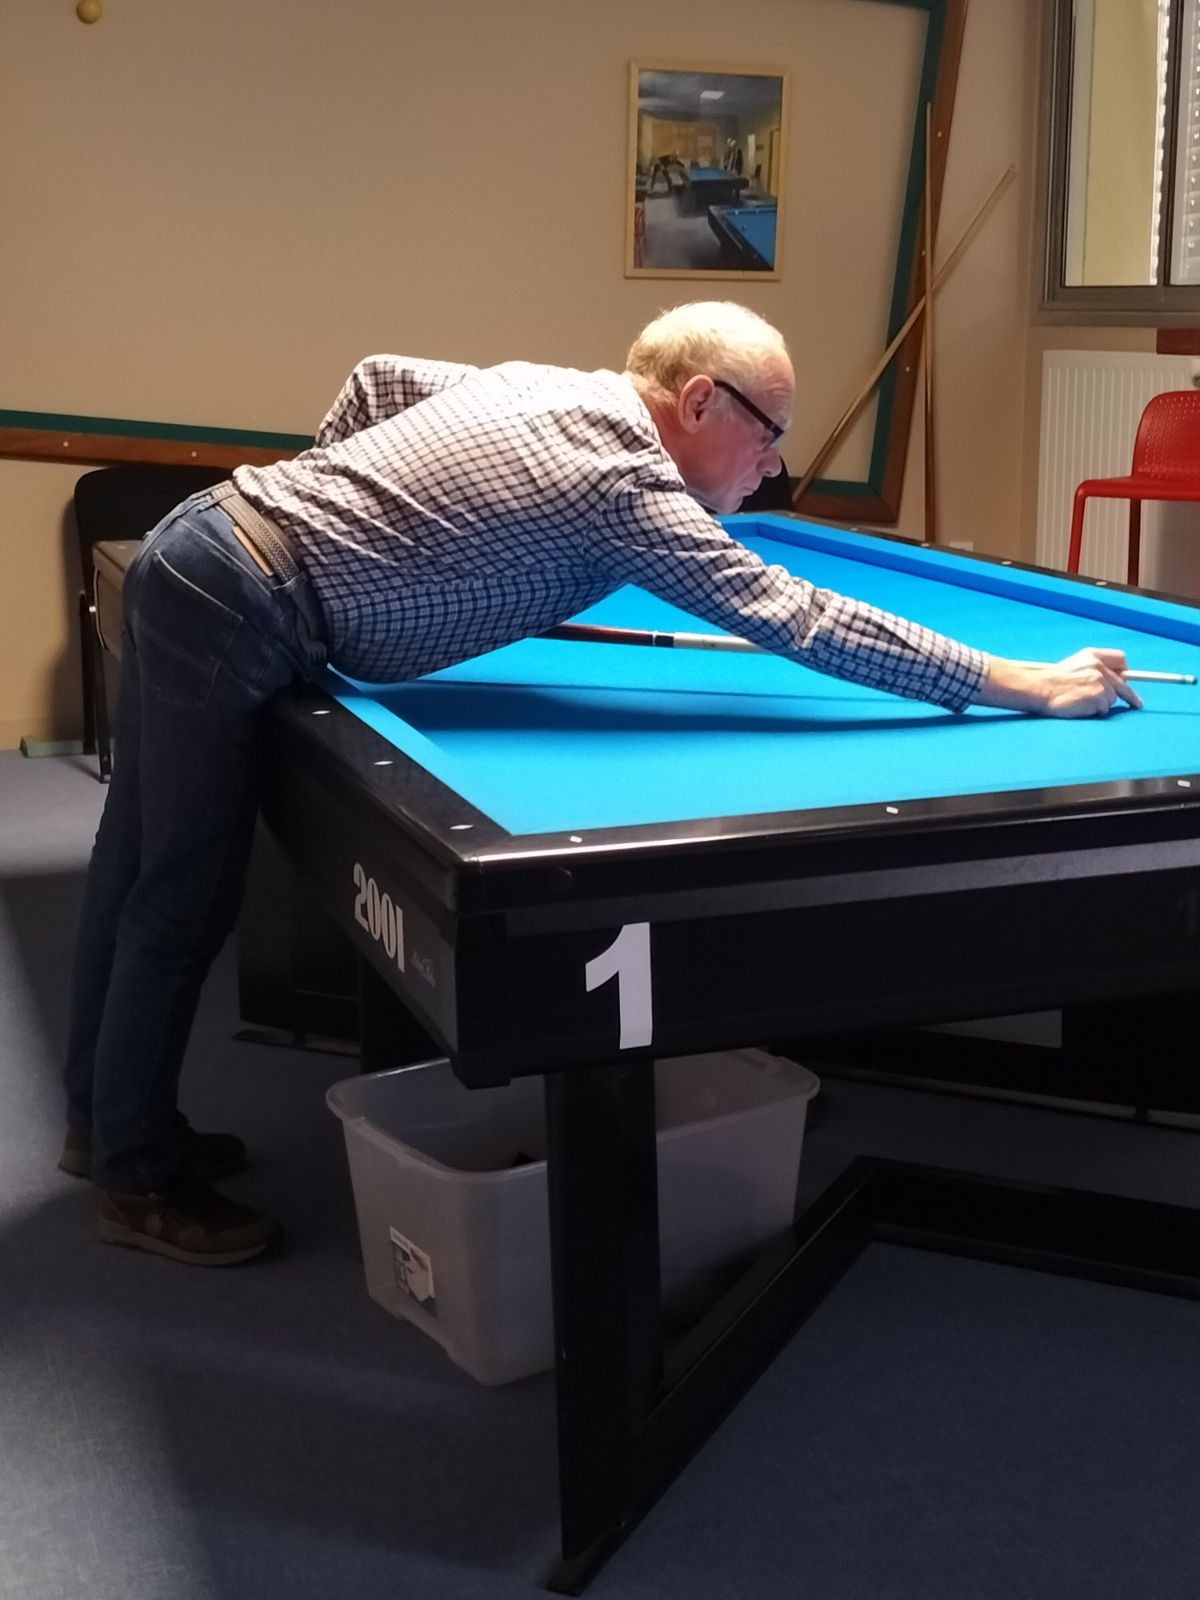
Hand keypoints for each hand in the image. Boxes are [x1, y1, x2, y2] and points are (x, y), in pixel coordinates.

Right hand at [975, 648, 1142, 717]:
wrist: (1039, 689)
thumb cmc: (1052, 682)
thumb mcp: (1074, 667)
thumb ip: (1093, 670)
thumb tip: (1112, 682)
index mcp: (1093, 655)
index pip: (1120, 660)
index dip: (1125, 672)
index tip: (1129, 680)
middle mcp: (1099, 666)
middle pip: (1122, 683)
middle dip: (1130, 696)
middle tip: (1137, 704)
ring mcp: (1100, 681)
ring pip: (1112, 698)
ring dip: (1102, 704)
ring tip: (1082, 703)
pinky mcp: (1098, 696)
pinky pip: (1104, 709)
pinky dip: (1095, 711)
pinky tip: (1081, 708)